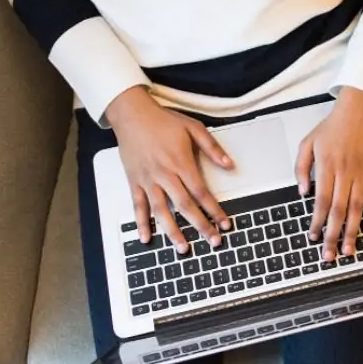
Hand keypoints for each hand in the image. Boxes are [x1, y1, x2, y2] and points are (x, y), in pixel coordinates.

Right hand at [106, 86, 233, 253]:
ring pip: (161, 211)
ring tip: (183, 248)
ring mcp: (148, 180)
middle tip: (213, 241)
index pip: (201, 192)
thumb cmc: (163, 121)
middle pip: (185, 206)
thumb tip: (230, 165)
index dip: (214, 210)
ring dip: (173, 231)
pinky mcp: (134, 181)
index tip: (225, 223)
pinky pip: (138, 206)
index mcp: (181, 163)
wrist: (132, 115)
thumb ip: (213, 149)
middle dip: (200, 225)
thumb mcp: (194, 128)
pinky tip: (147, 238)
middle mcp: (164, 175)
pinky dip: (141, 223)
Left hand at [295, 87, 362, 260]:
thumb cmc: (332, 127)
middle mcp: (346, 173)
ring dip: (353, 231)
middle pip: (338, 210)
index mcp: (327, 167)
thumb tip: (303, 193)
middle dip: (333, 235)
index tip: (313, 237)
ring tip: (349, 249)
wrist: (359, 110)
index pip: (321, 201)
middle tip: (330, 255)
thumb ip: (301, 168)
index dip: (317, 222)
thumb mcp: (308, 142)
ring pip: (357, 208)